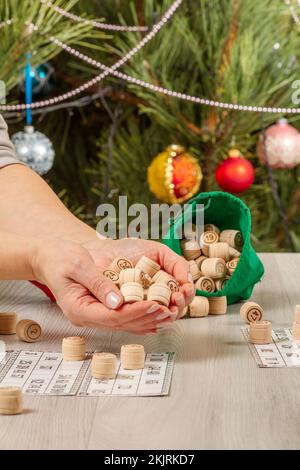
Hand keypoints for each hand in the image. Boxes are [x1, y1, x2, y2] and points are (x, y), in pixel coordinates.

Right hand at [32, 238, 182, 333]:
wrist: (50, 258)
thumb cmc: (60, 258)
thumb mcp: (77, 264)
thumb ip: (97, 283)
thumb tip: (118, 301)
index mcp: (78, 309)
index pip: (112, 317)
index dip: (135, 312)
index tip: (154, 305)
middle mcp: (87, 316)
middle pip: (121, 323)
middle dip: (146, 317)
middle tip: (169, 309)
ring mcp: (93, 315)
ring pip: (124, 323)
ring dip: (147, 319)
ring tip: (168, 311)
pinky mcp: (100, 310)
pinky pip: (123, 317)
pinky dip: (140, 316)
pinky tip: (156, 314)